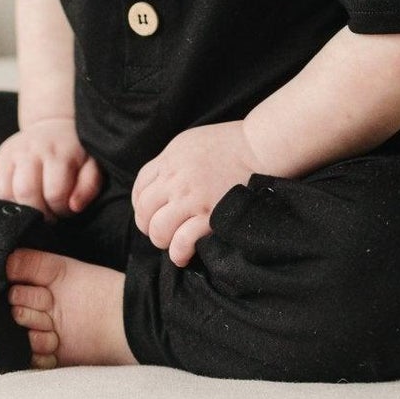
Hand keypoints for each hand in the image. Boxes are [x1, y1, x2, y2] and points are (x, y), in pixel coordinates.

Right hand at [0, 117, 103, 221]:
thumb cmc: (76, 154)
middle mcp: (30, 150)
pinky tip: (13, 191)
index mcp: (58, 154)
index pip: (54, 194)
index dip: (61, 209)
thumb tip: (74, 206)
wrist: (54, 126)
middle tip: (46, 212)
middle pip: (24, 192)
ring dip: (17, 204)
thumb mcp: (92, 167)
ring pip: (2, 190)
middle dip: (37, 212)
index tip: (64, 208)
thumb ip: (89, 187)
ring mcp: (9, 152)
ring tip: (31, 203)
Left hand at [131, 120, 264, 267]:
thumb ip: (171, 162)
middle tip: (161, 231)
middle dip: (149, 226)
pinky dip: (178, 253)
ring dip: (162, 240)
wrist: (260, 147)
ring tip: (172, 243)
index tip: (151, 213)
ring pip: (158, 230)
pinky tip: (183, 255)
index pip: (140, 188)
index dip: (141, 205)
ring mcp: (192, 199)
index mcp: (169, 161)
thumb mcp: (189, 143)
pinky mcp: (210, 216)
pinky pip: (182, 242)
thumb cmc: (229, 144)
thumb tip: (159, 183)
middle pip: (144, 212)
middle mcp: (175, 180)